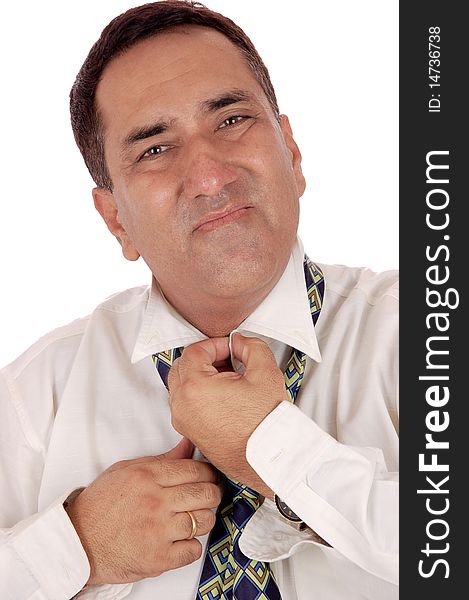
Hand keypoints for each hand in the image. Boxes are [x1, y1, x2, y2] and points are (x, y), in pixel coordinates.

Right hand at [65, 438, 222, 584]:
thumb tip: (187, 445)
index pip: (195, 469)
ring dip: (204, 519)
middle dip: (212, 493)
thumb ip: (161, 459)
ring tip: (194, 518)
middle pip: (205, 493)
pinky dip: (192, 546)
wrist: (77, 542)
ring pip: (204, 520)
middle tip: (208, 496)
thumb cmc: (100, 506)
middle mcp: (154, 501)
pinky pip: (193, 550)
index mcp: (147, 476)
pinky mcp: (158, 558)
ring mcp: (158, 531)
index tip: (208, 477)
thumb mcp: (126, 471)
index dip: (208, 473)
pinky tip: (181, 540)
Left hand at [168, 334, 286, 496]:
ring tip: (230, 379)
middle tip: (229, 360)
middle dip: (206, 358)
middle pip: (182, 366)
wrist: (271, 458)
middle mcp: (182, 406)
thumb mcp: (265, 371)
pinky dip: (200, 393)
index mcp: (194, 388)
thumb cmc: (266, 425)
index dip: (216, 344)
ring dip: (201, 375)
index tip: (232, 348)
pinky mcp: (191, 433)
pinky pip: (186, 403)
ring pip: (181, 385)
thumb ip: (250, 345)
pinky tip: (226, 396)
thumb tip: (239, 342)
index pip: (194, 351)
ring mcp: (184, 421)